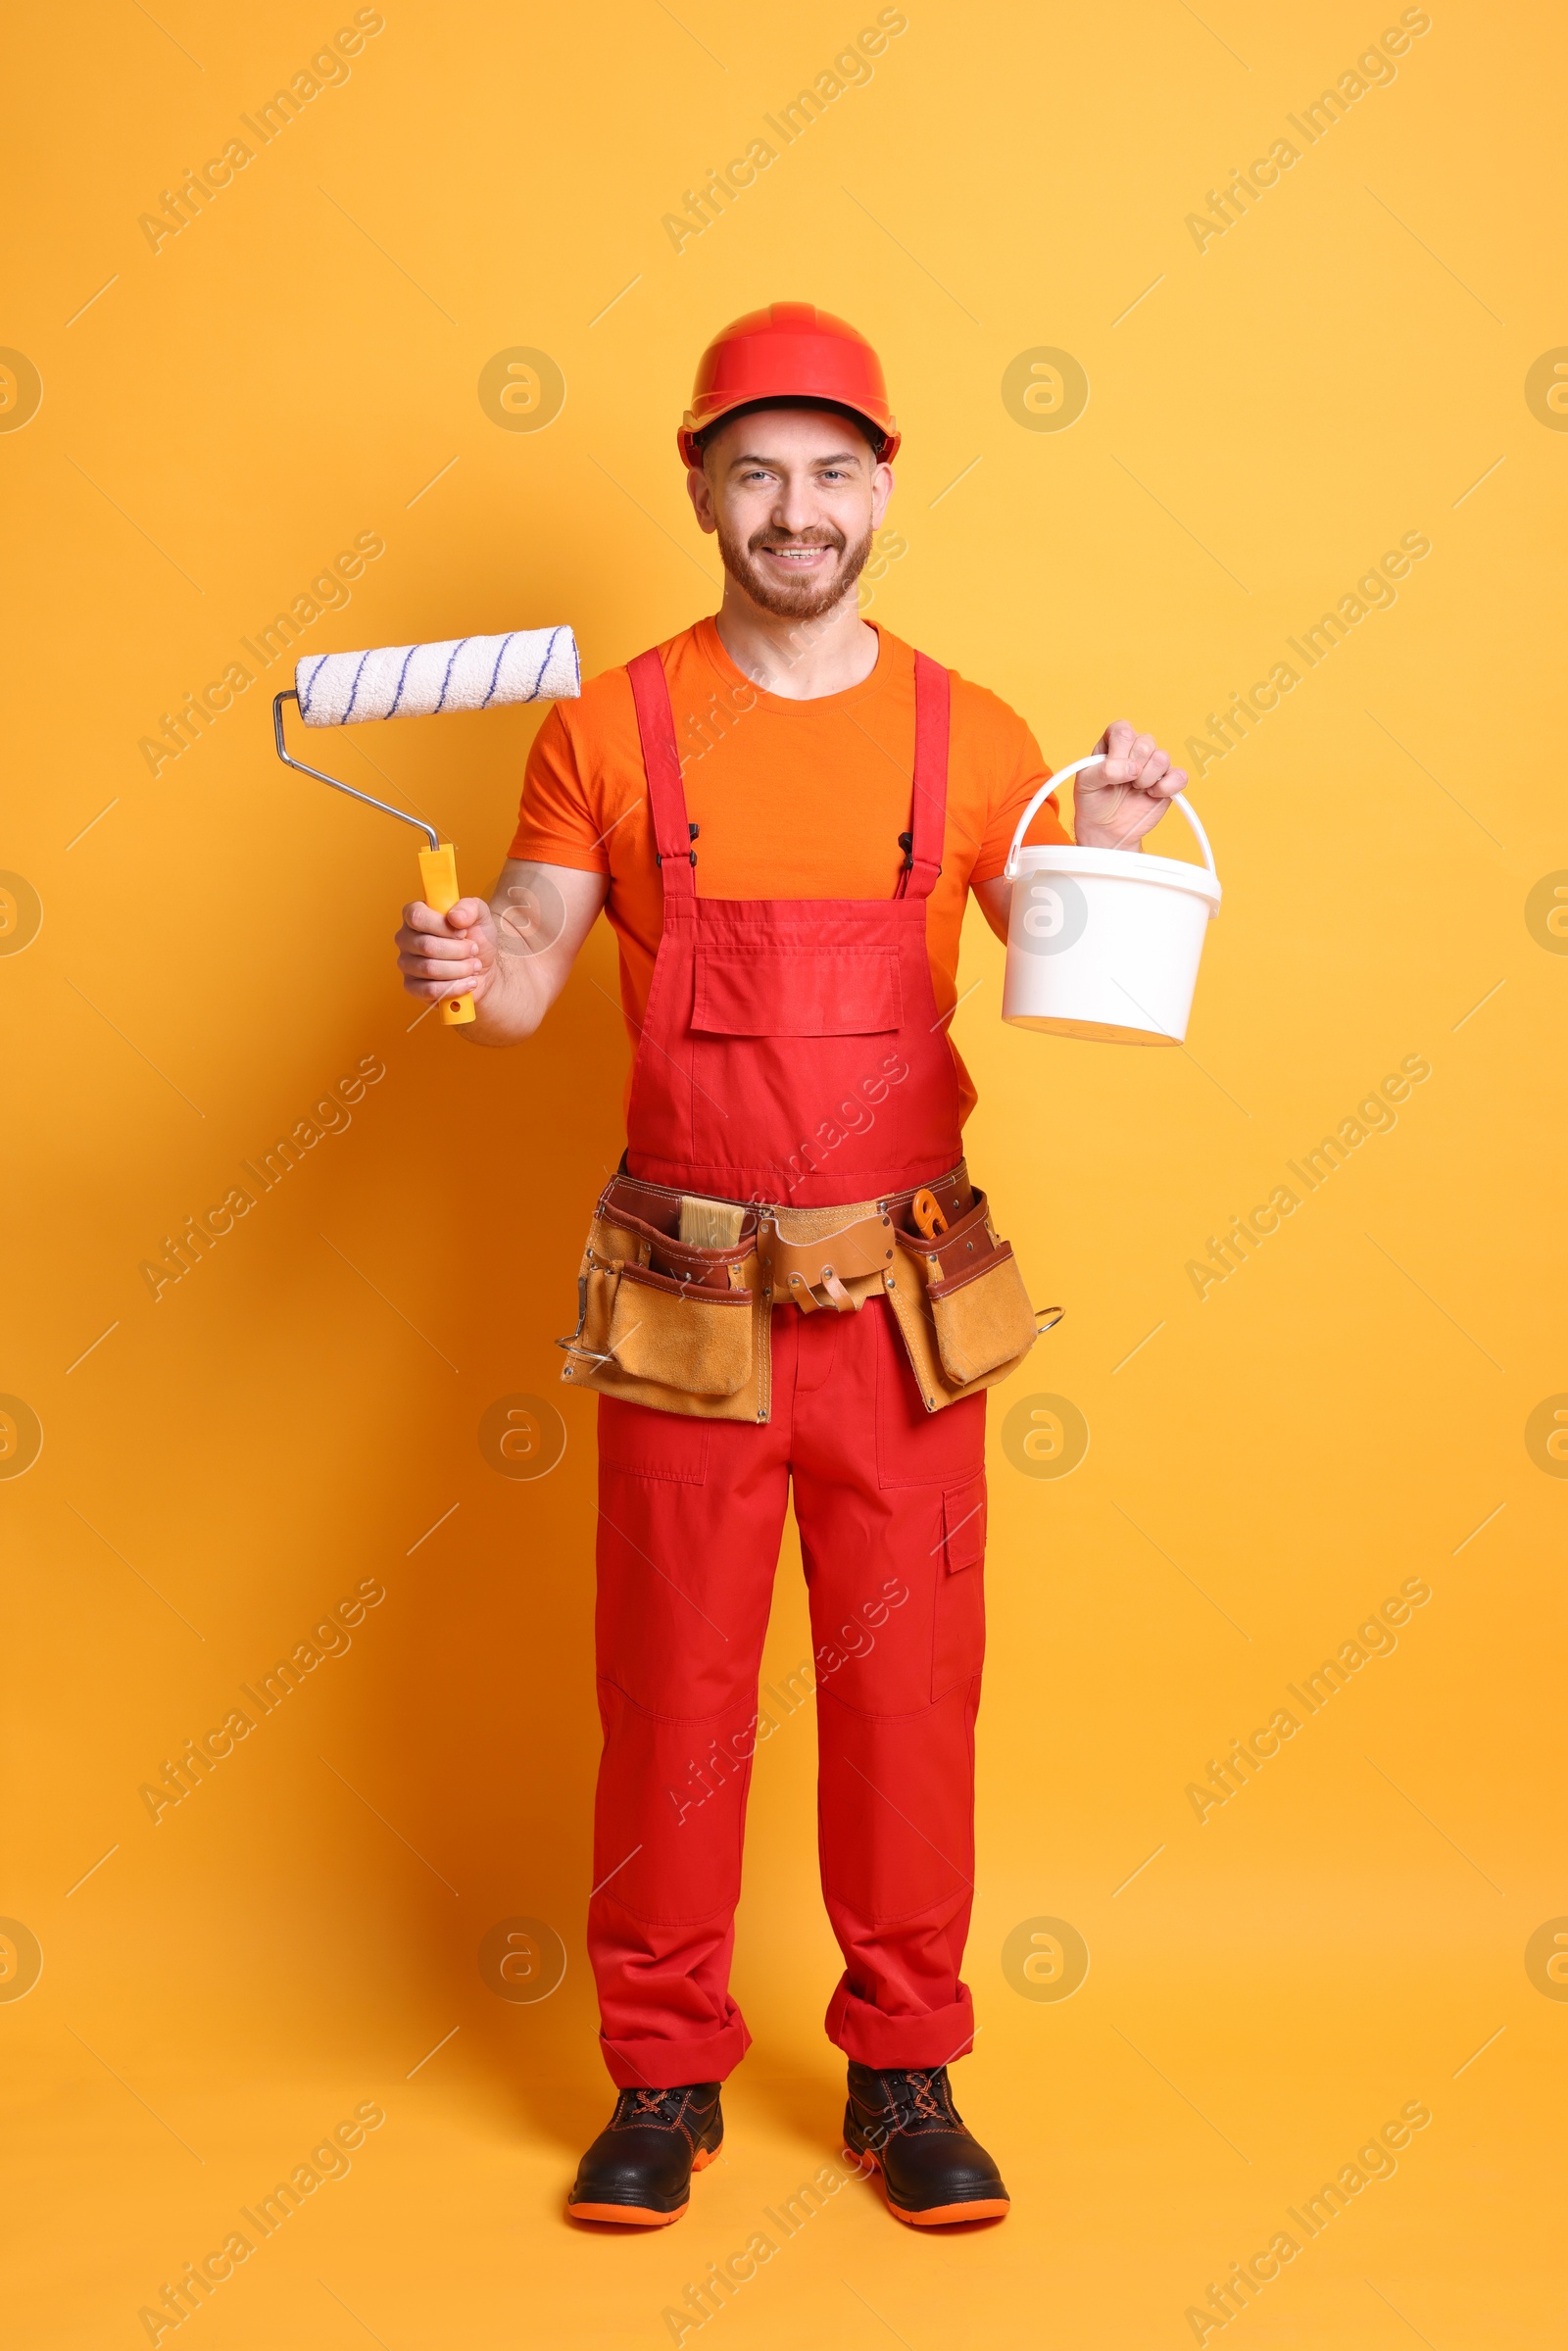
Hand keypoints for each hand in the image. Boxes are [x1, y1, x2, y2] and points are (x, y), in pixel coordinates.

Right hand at [394, 895, 498, 1005]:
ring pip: (430, 969)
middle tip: (474, 950)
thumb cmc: (476, 939)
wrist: (482, 969)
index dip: (443, 926)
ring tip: (474, 966)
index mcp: (415, 915)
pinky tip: (468, 982)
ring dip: (460, 969)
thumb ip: (470, 907)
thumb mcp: (480, 916)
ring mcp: (406, 963)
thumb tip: (454, 917)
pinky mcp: (411, 987)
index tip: (463, 932)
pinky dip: (455, 987)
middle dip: (458, 950)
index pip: (417, 917)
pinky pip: (430, 990)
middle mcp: (405, 938)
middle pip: (426, 945)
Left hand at [1073, 720, 1186, 850]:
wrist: (1106, 828)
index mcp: (1114, 741)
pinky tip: (1152, 794)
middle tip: (1123, 783)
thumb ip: (1104, 770)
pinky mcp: (1169, 781)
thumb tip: (1133, 768)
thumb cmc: (1094, 800)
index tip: (1111, 772)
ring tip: (1136, 788)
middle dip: (1133, 768)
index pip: (1123, 731)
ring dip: (1147, 778)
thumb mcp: (1086, 783)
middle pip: (1146, 743)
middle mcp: (1136, 747)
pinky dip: (1166, 788)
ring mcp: (1154, 764)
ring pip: (1163, 757)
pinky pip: (1180, 776)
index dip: (1119, 752)